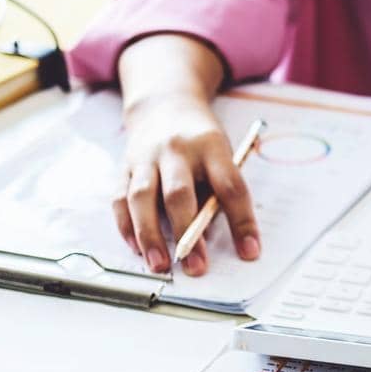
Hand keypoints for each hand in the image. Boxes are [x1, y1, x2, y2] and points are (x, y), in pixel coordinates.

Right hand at [114, 91, 260, 275]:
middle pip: (179, 194)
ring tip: (160, 265)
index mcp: (211, 146)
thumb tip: (216, 237)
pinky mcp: (124, 167)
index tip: (250, 251)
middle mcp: (176, 150)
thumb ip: (219, 190)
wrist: (165, 104)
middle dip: (187, 233)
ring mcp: (146, 157)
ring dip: (150, 235)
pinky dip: (127, 226)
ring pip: (142, 198)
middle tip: (196, 266)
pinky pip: (120, 199)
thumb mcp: (221, 153)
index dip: (242, 221)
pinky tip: (137, 248)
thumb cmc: (201, 139)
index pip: (230, 186)